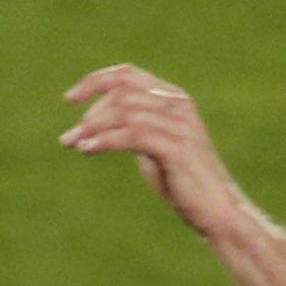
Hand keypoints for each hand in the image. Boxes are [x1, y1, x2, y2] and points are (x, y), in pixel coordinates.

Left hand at [61, 65, 245, 238]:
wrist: (216, 210)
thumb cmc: (184, 183)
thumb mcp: (154, 149)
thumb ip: (133, 132)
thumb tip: (94, 129)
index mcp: (172, 99)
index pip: (127, 75)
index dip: (95, 81)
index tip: (68, 99)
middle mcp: (177, 105)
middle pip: (121, 93)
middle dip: (90, 113)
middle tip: (68, 138)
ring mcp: (178, 124)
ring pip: (125, 111)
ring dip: (92, 127)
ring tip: (73, 144)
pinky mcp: (176, 147)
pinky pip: (133, 134)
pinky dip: (105, 139)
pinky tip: (87, 149)